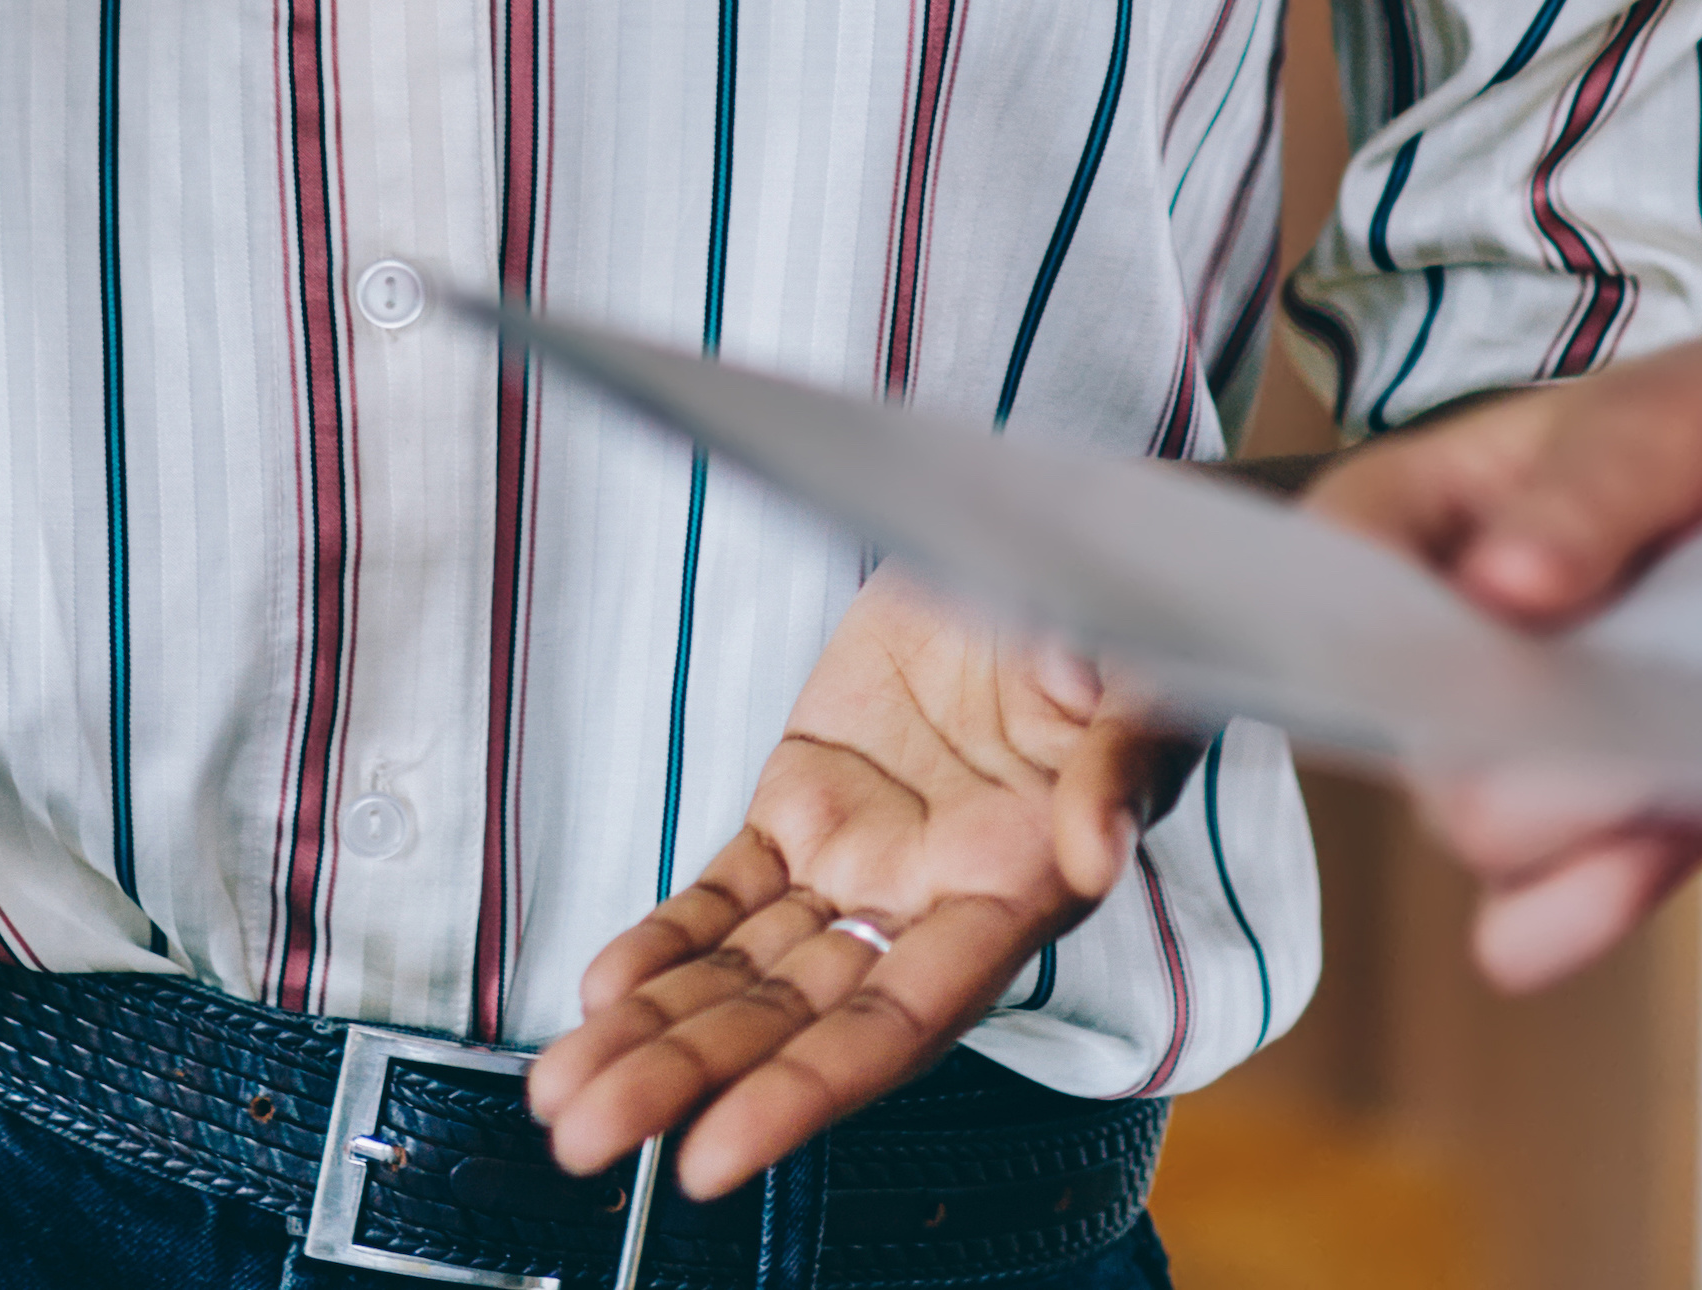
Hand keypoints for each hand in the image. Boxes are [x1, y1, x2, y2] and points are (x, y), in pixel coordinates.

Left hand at [526, 569, 1193, 1198]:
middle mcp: (926, 904)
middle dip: (687, 1078)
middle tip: (582, 1136)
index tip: (716, 1155)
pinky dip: (664, 941)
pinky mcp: (810, 798)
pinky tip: (600, 992)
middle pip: (793, 1019)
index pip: (896, 1023)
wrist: (1054, 547)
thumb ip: (1120, 765)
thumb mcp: (1140, 681)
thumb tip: (1095, 848)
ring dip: (653, 1032)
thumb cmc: (1119, 629)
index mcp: (1012, 896)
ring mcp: (860, 857)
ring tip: (560, 1094)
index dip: (805, 1091)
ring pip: (743, 969)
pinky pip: (726, 891)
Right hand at [1305, 332, 1701, 981]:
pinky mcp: (1607, 824)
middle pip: (1407, 736)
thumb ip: (1588, 497)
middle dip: (1489, 750)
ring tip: (1648, 789)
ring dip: (1557, 828)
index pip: (1316, 588)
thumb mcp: (1677, 421)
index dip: (1337, 643)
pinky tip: (1585, 909)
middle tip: (1601, 726)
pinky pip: (1552, 901)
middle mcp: (1448, 642)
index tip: (1428, 673)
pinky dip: (1572, 910)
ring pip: (1480, 825)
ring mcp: (1524, 742)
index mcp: (1414, 515)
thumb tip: (1498, 588)